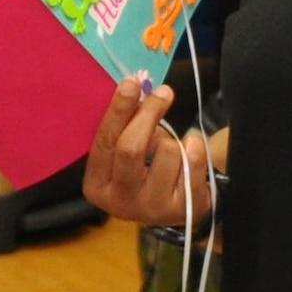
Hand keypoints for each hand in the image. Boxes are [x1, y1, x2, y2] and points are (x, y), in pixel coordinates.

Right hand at [81, 77, 214, 225]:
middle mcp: (120, 202)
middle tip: (163, 92)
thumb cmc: (145, 168)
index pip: (105, 142)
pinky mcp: (183, 209)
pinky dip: (194, 147)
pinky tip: (189, 154)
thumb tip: (136, 87)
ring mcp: (152, 209)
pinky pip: (192, 161)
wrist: (177, 203)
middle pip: (131, 148)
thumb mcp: (126, 151)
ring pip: (167, 151)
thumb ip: (125, 124)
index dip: (119, 110)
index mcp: (97, 185)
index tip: (132, 82)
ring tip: (171, 147)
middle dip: (148, 113)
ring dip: (173, 139)